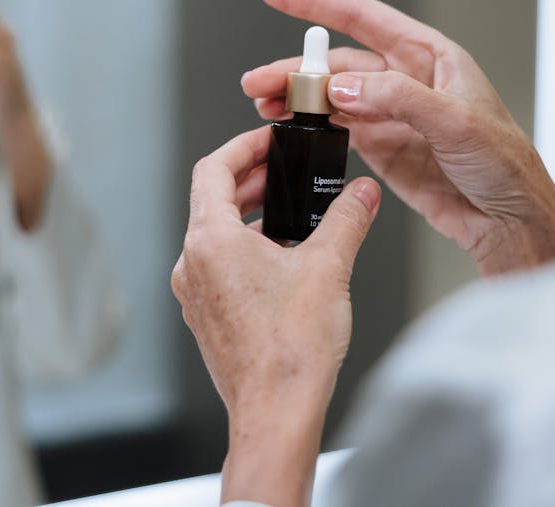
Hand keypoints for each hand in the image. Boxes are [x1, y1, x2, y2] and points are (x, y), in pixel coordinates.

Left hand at [172, 126, 381, 506]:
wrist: (276, 413)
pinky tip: (283, 261)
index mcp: (210, 241)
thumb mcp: (328, 267)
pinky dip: (245, 251)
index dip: (242, 146)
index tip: (266, 141)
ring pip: (215, 236)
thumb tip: (362, 194)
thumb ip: (347, 219)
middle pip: (211, 201)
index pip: (212, 169)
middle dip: (250, 181)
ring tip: (289, 215)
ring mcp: (195, 294)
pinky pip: (219, 268)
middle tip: (282, 172)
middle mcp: (192, 264)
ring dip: (249, 217)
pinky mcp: (207, 318)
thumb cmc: (290, 351)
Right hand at [243, 0, 554, 275]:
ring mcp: (392, 115)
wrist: (511, 220)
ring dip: (297, 100)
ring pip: (332, 98)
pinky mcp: (383, 148)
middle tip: (258, 82)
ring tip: (265, 107)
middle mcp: (407, 80)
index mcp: (430, 57)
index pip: (364, 18)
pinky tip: (290, 130)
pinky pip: (338, 129)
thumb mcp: (455, 122)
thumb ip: (396, 99)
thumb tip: (341, 87)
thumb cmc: (505, 164)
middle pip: (337, 64)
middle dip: (295, 70)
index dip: (317, 2)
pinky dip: (311, 128)